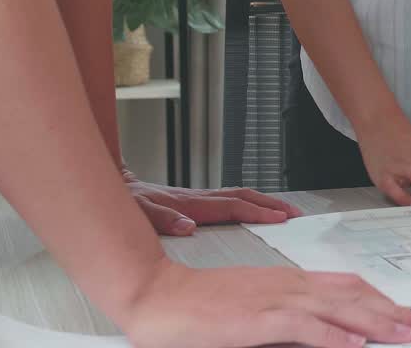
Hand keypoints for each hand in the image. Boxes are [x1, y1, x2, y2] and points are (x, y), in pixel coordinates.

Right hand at [118, 258, 410, 347]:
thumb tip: (323, 332)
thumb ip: (288, 317)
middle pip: (354, 294)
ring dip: (376, 322)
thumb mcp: (254, 306)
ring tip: (405, 335)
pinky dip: (334, 335)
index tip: (407, 315)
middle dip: (393, 312)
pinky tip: (354, 344)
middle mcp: (290, 285)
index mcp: (290, 282)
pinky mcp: (258, 319)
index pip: (349, 286)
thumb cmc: (200, 305)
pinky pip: (305, 326)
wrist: (158, 295)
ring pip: (339, 308)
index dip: (382, 300)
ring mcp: (275, 300)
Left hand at [123, 170, 299, 235]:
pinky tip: (253, 210)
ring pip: (239, 196)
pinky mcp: (194, 201)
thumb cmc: (125, 201)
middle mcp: (198, 199)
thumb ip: (161, 219)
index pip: (233, 207)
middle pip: (244, 197)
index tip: (280, 218)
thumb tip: (188, 226)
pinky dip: (249, 203)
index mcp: (190, 204)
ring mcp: (198, 198)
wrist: (115, 186)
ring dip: (264, 202)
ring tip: (284, 211)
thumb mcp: (137, 213)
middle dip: (272, 205)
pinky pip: (230, 200)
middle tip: (295, 214)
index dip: (258, 213)